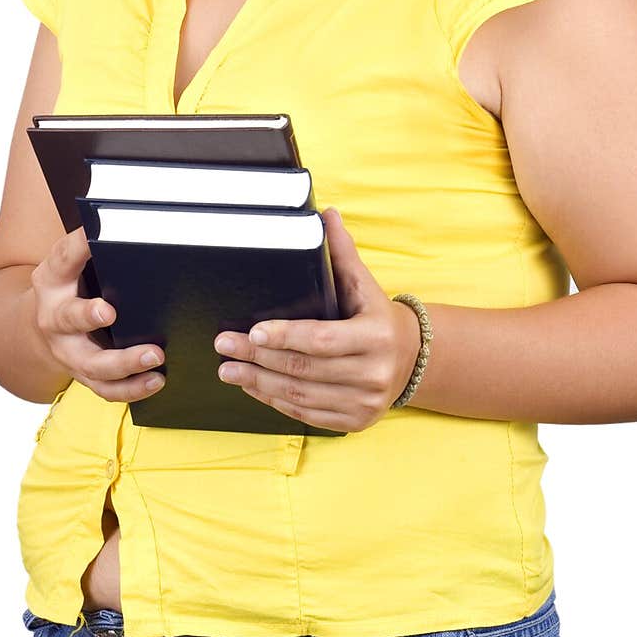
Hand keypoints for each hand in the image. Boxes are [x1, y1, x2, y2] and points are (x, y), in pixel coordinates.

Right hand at [30, 227, 165, 402]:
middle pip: (68, 318)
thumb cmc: (72, 283)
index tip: (92, 239)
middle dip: (87, 315)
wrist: (45, 323)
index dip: (78, 247)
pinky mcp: (84, 374)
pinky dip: (132, 388)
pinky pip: (106, 388)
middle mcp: (54, 317)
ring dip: (123, 363)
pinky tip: (157, 380)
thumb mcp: (72, 259)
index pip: (64, 257)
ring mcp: (68, 350)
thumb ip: (93, 244)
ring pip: (91, 363)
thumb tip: (136, 223)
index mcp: (52, 278)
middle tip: (110, 312)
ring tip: (156, 355)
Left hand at [212, 207, 421, 431]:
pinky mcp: (355, 422)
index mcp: (376, 335)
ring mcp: (364, 402)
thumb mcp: (364, 283)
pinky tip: (253, 386)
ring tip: (229, 369)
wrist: (411, 358)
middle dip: (258, 358)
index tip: (252, 331)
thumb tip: (325, 214)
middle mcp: (373, 373)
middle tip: (225, 346)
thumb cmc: (377, 315)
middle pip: (305, 369)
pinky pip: (306, 415)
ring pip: (301, 396)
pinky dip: (275, 400)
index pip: (322, 338)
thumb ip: (342, 252)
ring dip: (259, 382)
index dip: (285, 336)